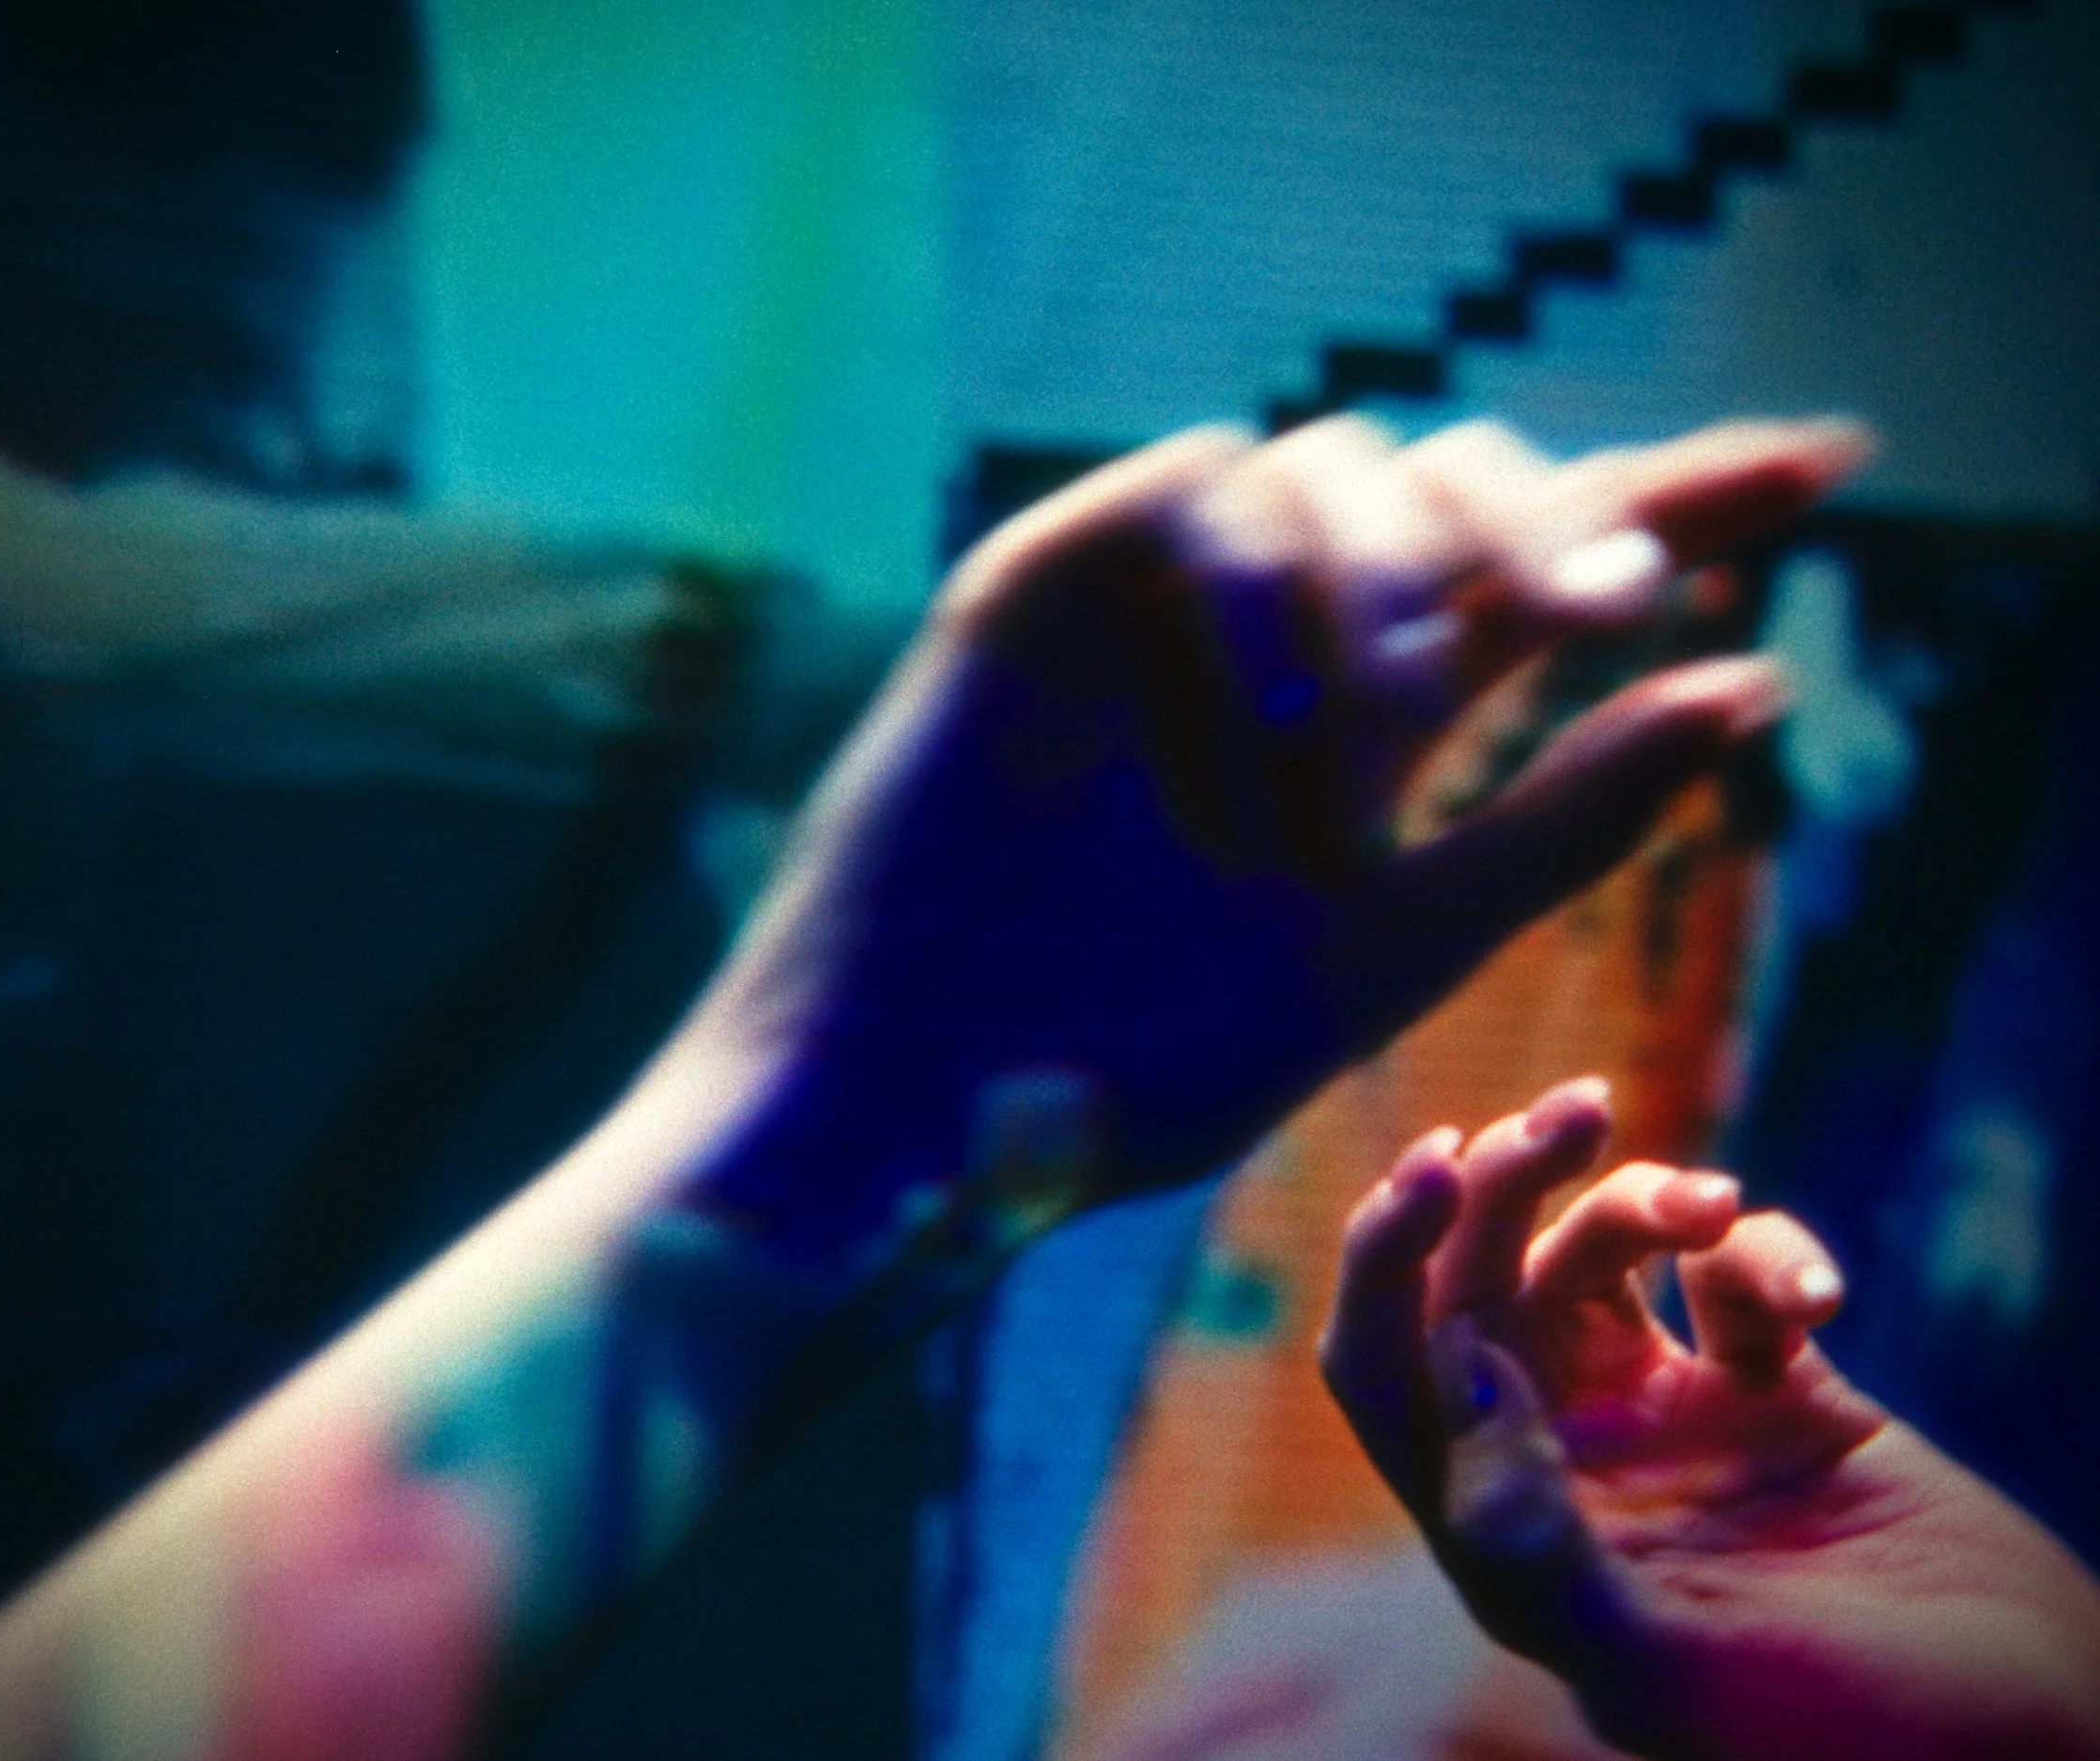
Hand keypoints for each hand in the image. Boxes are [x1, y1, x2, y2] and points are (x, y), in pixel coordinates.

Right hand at [689, 417, 1862, 1230]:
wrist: (907, 1113)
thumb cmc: (1127, 1066)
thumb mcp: (1389, 953)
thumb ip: (1559, 823)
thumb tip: (1757, 682)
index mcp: (1357, 743)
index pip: (1534, 583)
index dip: (1682, 498)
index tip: (1828, 466)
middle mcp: (1261, 661)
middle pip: (1447, 482)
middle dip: (1551, 512)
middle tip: (1607, 600)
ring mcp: (1147, 621)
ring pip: (1328, 467)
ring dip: (1380, 590)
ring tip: (1351, 758)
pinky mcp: (1033, 595)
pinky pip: (1185, 492)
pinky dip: (1254, 581)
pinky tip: (1264, 712)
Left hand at [1320, 1080, 2099, 1760]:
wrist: (2026, 1736)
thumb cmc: (1843, 1734)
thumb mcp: (1662, 1665)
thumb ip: (1534, 1540)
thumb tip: (1459, 1369)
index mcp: (1500, 1530)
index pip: (1386, 1366)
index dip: (1385, 1261)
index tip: (1433, 1171)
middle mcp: (1563, 1460)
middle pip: (1481, 1277)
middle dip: (1508, 1179)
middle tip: (1579, 1112)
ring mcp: (1664, 1416)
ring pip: (1595, 1251)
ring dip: (1645, 1199)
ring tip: (1715, 1205)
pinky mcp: (1772, 1387)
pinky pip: (1731, 1273)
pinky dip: (1769, 1254)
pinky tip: (1820, 1298)